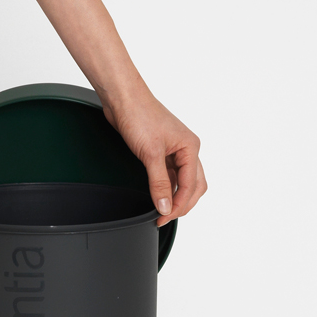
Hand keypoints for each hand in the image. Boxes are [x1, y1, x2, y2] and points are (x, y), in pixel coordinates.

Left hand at [106, 92, 206, 225]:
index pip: (191, 185)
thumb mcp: (150, 154)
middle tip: (165, 217)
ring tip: (162, 210)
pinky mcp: (162, 150)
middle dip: (182, 204)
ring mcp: (175, 150)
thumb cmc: (140, 115)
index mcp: (191, 147)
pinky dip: (167, 187)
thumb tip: (165, 206)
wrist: (123, 98)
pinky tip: (159, 195)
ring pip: (183, 181)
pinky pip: (171, 174)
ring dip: (175, 196)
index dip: (178, 205)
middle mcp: (187, 149)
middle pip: (194, 186)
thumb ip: (159, 183)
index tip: (163, 217)